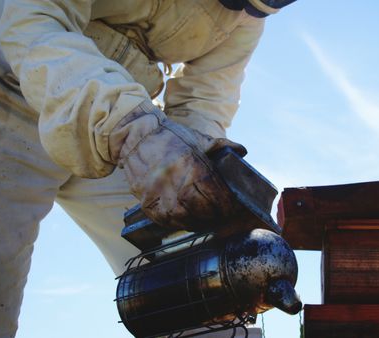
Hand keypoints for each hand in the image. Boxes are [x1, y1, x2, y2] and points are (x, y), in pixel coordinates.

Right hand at [113, 101, 245, 230]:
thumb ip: (220, 146)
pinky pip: (164, 220)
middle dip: (215, 214)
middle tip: (221, 215)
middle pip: (201, 208)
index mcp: (190, 162)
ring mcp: (157, 191)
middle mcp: (173, 178)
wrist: (136, 135)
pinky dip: (177, 223)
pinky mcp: (145, 200)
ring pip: (183, 217)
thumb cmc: (170, 137)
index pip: (214, 191)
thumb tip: (242, 151)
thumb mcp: (197, 138)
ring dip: (198, 221)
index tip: (233, 207)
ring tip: (205, 219)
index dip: (227, 203)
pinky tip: (185, 219)